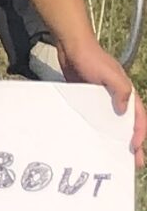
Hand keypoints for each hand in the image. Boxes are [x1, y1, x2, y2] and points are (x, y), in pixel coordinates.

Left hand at [55, 38, 145, 166]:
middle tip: (134, 163)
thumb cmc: (92, 59)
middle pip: (128, 124)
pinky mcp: (88, 98)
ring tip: (114, 157)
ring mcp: (103, 99)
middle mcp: (118, 98)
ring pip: (112, 123)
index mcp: (128, 93)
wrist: (71, 47)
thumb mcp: (109, 74)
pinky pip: (95, 116)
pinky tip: (91, 140)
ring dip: (114, 139)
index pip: (138, 118)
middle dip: (133, 144)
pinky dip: (97, 129)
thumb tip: (124, 110)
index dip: (139, 134)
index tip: (136, 150)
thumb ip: (120, 90)